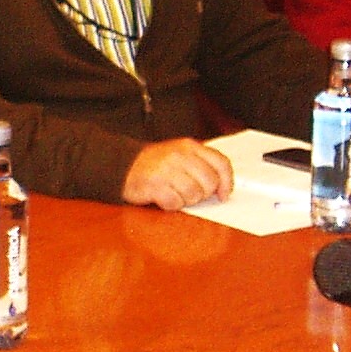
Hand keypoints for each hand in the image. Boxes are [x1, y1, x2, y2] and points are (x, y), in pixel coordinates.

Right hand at [121, 138, 236, 210]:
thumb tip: (222, 187)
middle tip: (190, 192)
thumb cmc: (156, 163)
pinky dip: (171, 205)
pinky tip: (164, 197)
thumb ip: (202, 164)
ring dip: (186, 200)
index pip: (221, 163)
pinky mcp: (155, 185)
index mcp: (189, 146)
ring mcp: (167, 170)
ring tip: (174, 193)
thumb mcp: (181, 154)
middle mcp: (180, 156)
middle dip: (202, 193)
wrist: (123, 165)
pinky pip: (175, 203)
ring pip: (194, 195)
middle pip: (209, 183)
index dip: (226, 182)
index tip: (223, 194)